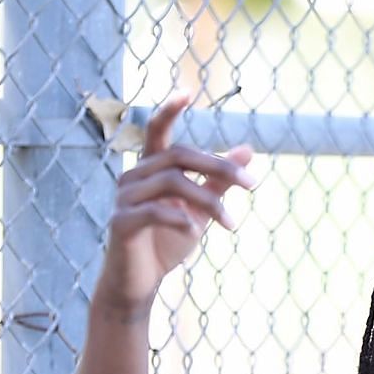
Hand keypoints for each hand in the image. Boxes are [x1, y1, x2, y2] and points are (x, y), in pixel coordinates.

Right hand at [95, 93, 256, 311]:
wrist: (140, 283)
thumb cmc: (167, 242)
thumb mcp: (199, 209)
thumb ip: (218, 180)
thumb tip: (248, 151)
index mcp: (150, 169)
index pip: (158, 131)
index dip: (169, 110)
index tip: (187, 91)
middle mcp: (133, 176)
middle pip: (179, 156)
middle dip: (219, 168)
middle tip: (252, 186)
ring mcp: (123, 197)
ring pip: (171, 183)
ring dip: (208, 201)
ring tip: (232, 225)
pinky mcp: (120, 222)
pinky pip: (154, 211)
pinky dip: (180, 219)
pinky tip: (196, 231)